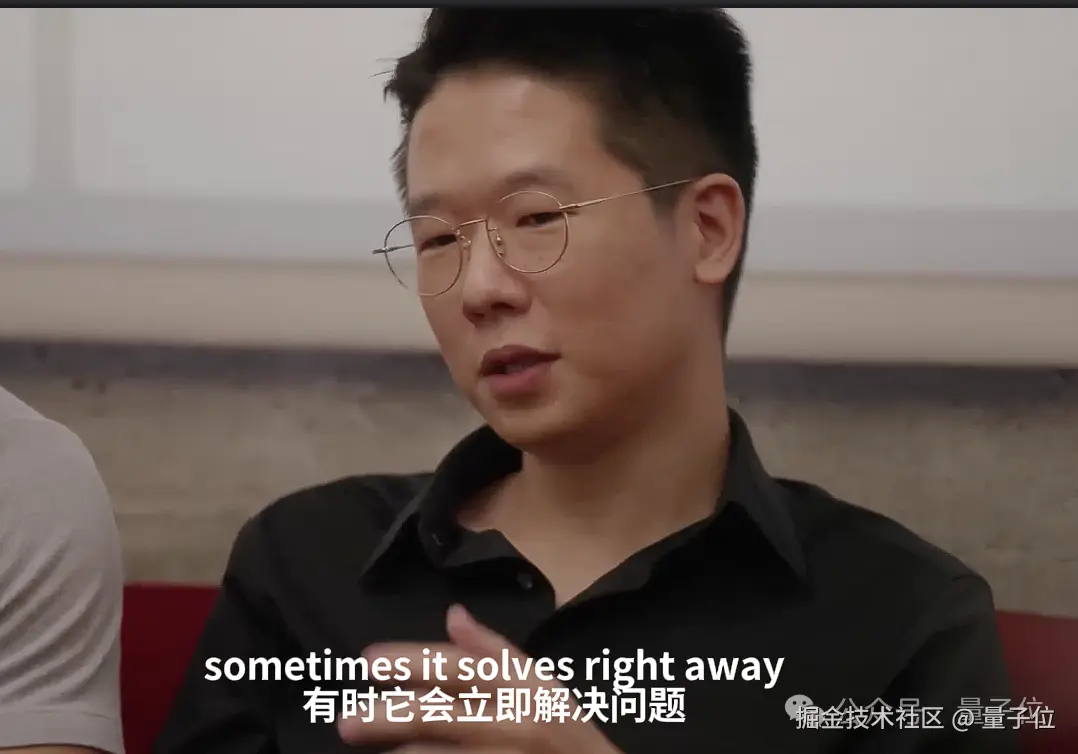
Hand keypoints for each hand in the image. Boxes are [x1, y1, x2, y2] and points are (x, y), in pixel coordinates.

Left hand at [337, 604, 622, 753]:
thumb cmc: (568, 737)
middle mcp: (514, 722)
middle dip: (390, 717)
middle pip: (441, 715)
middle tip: (347, 722)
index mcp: (524, 688)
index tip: (369, 661)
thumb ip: (495, 651)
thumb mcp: (542, 684)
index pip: (462, 667)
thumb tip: (453, 614)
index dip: (414, 662)